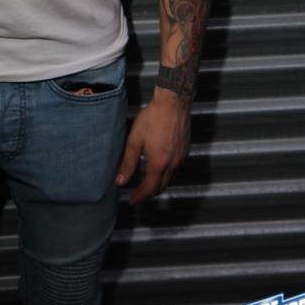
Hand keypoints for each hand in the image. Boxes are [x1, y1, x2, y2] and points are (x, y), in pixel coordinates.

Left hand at [114, 87, 190, 204]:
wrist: (173, 103)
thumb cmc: (152, 118)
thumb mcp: (135, 140)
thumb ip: (127, 163)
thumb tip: (120, 181)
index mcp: (159, 163)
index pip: (149, 189)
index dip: (139, 197)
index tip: (131, 200)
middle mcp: (172, 164)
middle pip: (161, 187)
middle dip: (149, 193)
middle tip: (137, 193)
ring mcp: (181, 158)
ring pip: (170, 179)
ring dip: (158, 184)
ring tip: (146, 181)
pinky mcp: (185, 151)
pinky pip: (176, 169)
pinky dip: (166, 174)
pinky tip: (159, 167)